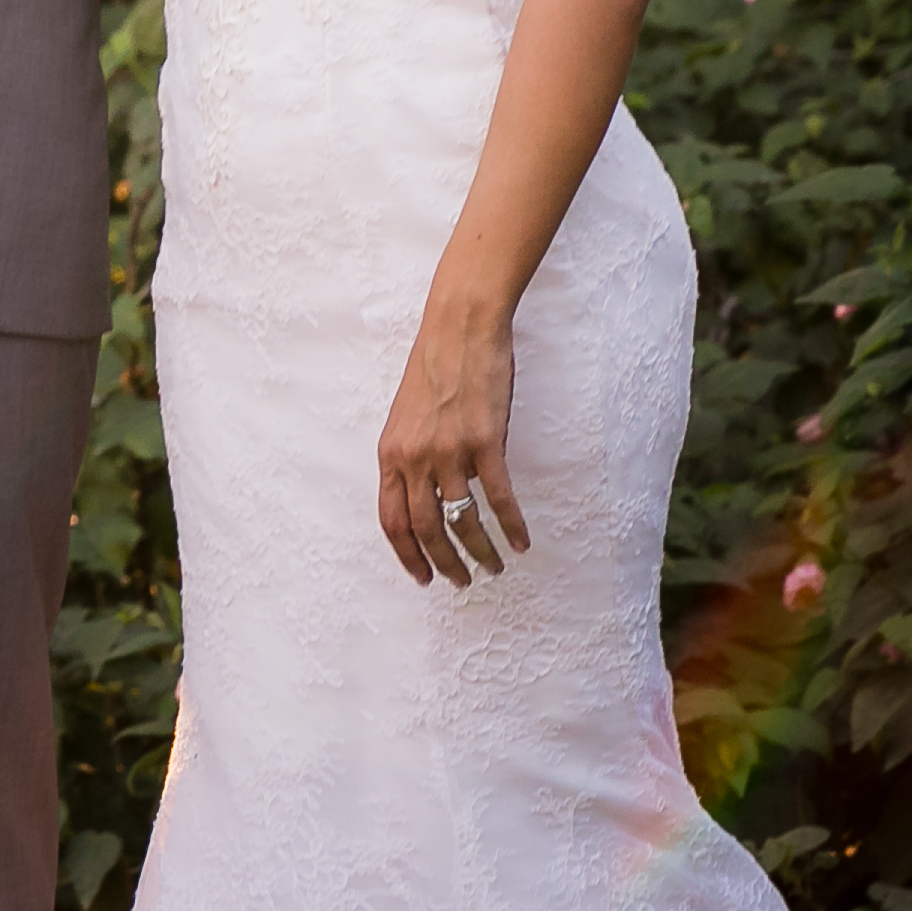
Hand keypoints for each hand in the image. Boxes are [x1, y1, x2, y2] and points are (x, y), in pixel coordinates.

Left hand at [375, 300, 529, 588]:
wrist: (459, 328)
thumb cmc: (434, 369)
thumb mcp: (406, 418)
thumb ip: (410, 457)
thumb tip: (423, 498)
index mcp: (390, 453)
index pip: (391, 520)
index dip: (406, 555)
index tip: (422, 578)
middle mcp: (414, 457)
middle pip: (425, 528)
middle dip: (445, 563)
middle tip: (463, 582)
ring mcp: (448, 450)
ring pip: (462, 519)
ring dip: (480, 551)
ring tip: (495, 567)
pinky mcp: (484, 441)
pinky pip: (498, 497)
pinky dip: (512, 525)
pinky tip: (522, 542)